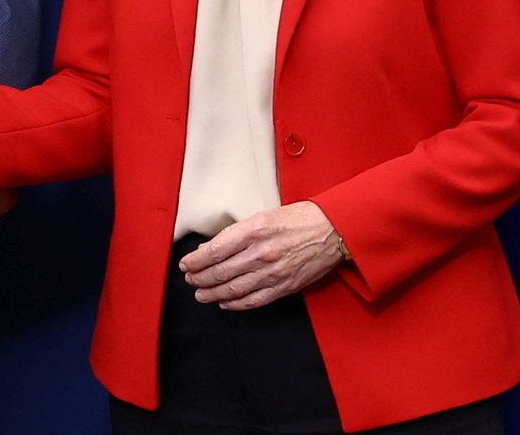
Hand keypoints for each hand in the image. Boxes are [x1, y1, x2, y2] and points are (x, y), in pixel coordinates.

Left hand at [179, 202, 346, 309]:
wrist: (333, 230)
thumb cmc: (299, 218)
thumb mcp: (265, 215)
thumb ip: (239, 232)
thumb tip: (213, 248)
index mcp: (255, 229)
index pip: (215, 250)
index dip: (196, 261)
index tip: (186, 264)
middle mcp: (261, 252)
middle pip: (220, 272)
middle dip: (200, 278)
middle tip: (190, 280)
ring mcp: (273, 272)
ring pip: (234, 289)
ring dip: (213, 293)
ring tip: (201, 294)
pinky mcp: (284, 287)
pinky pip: (254, 300)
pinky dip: (236, 304)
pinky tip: (225, 303)